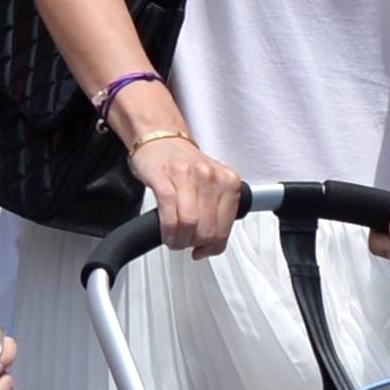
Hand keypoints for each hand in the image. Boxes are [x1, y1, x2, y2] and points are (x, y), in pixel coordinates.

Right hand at [131, 133, 244, 258]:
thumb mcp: (213, 185)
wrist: (161, 140)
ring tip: (174, 240)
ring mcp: (187, 175)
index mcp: (228, 181)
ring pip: (190, 223)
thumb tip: (213, 244)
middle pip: (208, 229)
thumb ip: (218, 212)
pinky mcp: (163, 176)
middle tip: (185, 244)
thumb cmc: (185, 166)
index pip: (226, 228)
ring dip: (179, 240)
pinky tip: (166, 233)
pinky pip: (169, 213)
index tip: (204, 250)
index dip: (213, 246)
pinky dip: (168, 230)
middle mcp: (210, 176)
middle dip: (194, 244)